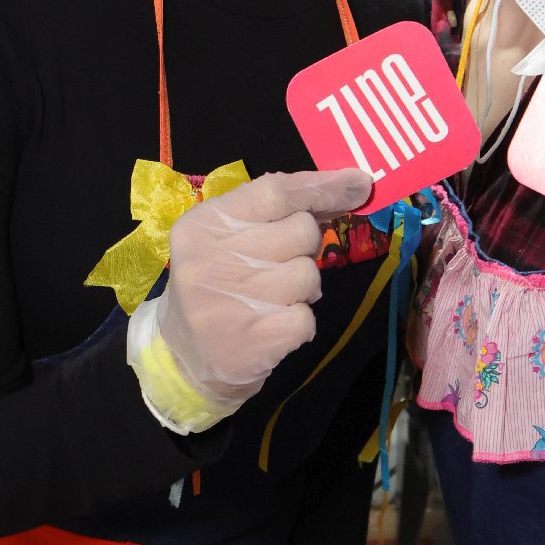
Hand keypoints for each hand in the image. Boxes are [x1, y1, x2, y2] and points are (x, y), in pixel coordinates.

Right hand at [157, 168, 370, 408]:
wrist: (185, 359)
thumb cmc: (216, 286)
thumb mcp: (227, 239)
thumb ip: (275, 212)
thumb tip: (346, 187)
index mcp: (205, 224)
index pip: (276, 192)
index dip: (323, 187)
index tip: (358, 185)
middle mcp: (212, 258)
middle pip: (301, 230)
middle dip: (305, 247)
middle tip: (279, 265)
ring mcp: (232, 301)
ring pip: (308, 274)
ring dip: (303, 289)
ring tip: (272, 300)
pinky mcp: (253, 340)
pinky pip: (307, 318)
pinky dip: (299, 323)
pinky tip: (271, 326)